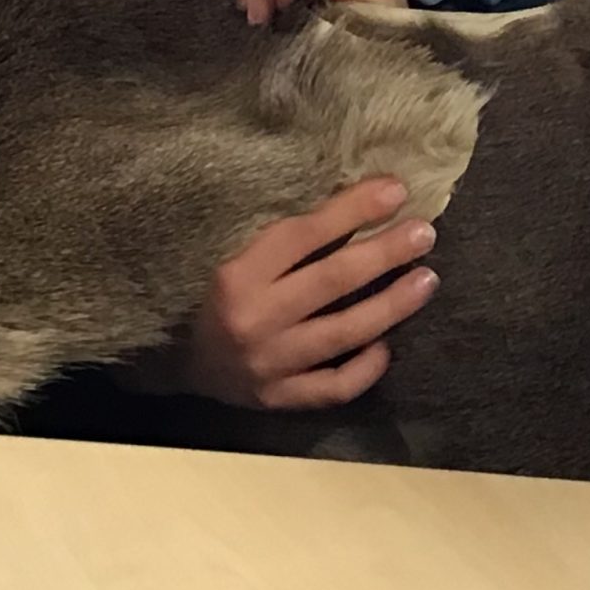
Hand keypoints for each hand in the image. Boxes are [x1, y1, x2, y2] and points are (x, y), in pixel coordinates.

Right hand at [153, 179, 440, 409]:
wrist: (163, 358)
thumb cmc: (201, 289)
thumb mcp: (227, 251)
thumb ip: (278, 233)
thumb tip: (349, 198)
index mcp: (235, 273)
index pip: (306, 234)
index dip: (354, 209)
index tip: (396, 190)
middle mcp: (253, 319)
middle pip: (333, 281)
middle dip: (385, 253)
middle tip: (425, 233)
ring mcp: (268, 364)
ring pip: (344, 333)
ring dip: (392, 305)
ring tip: (426, 280)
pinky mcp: (276, 399)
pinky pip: (333, 386)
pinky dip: (365, 368)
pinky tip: (387, 345)